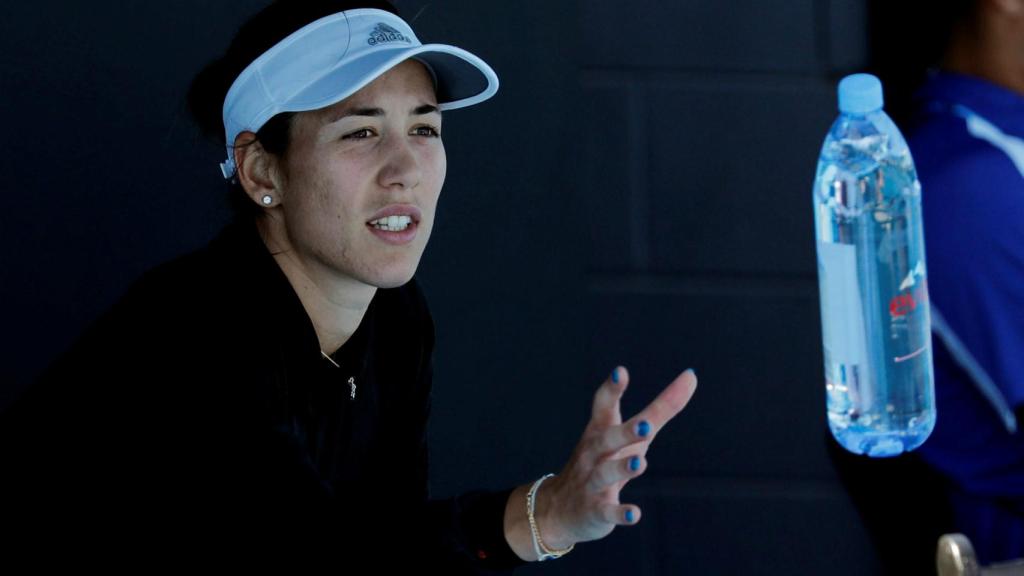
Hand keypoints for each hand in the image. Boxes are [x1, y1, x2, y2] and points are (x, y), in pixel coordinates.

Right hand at [536, 366, 697, 547]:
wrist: (559, 507)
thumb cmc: (605, 459)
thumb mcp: (632, 433)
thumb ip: (661, 407)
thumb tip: (692, 375)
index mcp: (601, 430)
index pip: (603, 406)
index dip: (611, 389)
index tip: (620, 372)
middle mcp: (594, 454)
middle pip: (606, 439)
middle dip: (625, 433)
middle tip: (646, 427)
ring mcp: (592, 483)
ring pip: (605, 473)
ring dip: (622, 468)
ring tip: (640, 464)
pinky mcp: (595, 511)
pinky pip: (607, 512)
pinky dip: (620, 513)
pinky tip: (635, 514)